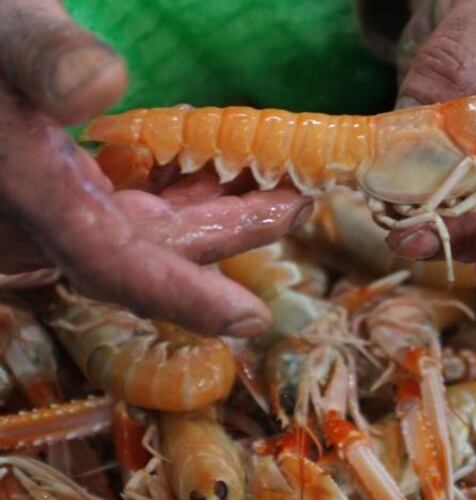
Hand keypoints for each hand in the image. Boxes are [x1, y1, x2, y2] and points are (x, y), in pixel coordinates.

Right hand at [0, 0, 311, 335]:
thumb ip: (40, 54)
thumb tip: (101, 84)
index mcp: (24, 192)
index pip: (110, 264)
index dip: (184, 297)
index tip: (252, 318)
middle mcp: (36, 223)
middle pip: (151, 251)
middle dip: (232, 231)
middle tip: (298, 201)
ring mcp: (48, 214)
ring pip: (144, 233)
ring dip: (214, 211)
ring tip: (278, 183)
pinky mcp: (56, 197)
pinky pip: (128, 212)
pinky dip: (179, 194)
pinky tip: (217, 167)